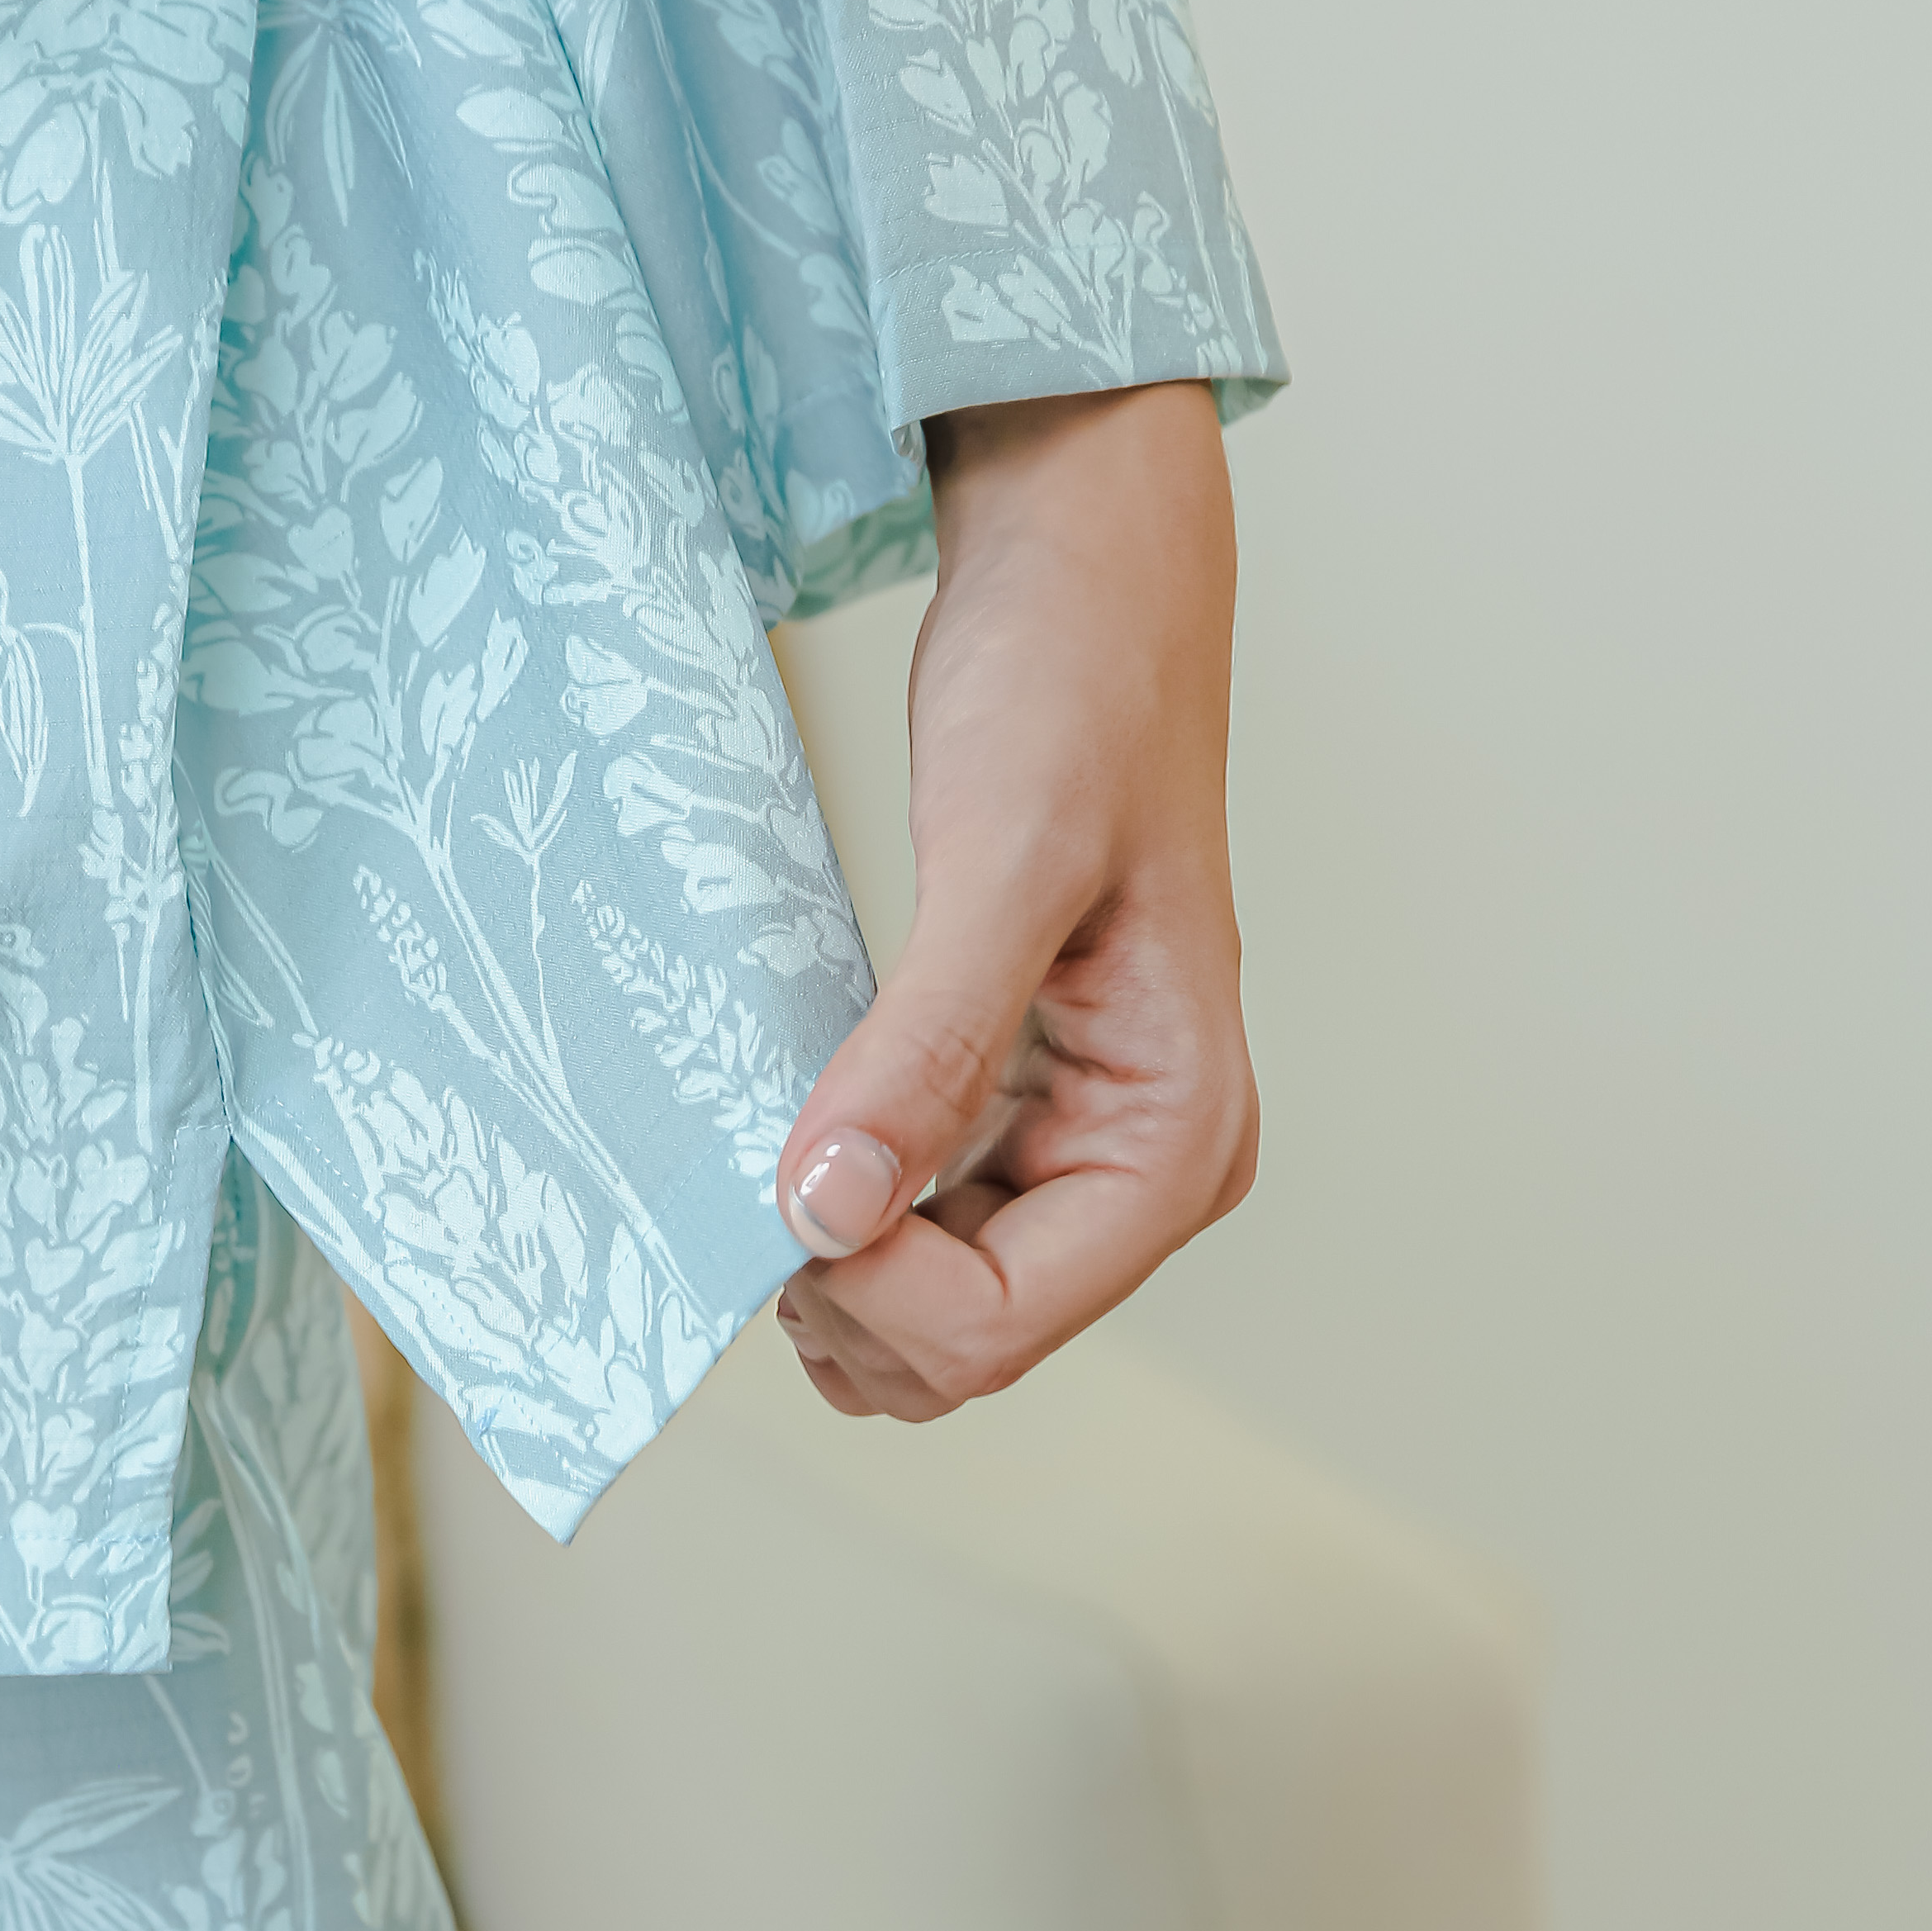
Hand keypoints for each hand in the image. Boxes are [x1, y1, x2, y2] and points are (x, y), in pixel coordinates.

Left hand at [773, 381, 1255, 1420]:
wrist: (1087, 581)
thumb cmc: (1075, 692)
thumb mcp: (1001, 860)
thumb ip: (927, 1049)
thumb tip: (827, 1212)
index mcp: (1179, 1141)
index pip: (998, 1328)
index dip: (864, 1289)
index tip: (771, 1187)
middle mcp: (1144, 1171)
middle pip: (961, 1349)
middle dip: (842, 1290)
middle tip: (752, 1164)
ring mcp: (1081, 1148)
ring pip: (927, 1307)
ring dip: (831, 1260)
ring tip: (770, 1133)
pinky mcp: (1019, 1107)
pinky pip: (915, 1224)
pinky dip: (838, 1202)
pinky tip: (793, 1120)